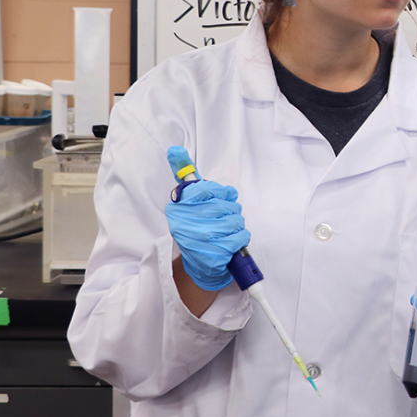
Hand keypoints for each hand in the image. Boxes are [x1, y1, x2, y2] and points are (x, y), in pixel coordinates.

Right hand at [165, 163, 248, 291]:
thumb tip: (175, 150)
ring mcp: (200, 239)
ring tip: (226, 232)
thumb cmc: (196, 229)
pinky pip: (241, 236)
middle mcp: (186, 222)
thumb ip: (184, 175)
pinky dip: (240, 239)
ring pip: (236, 220)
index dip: (219, 194)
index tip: (218, 200)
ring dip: (236, 226)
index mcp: (178, 208)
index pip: (206, 189)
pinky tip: (230, 243)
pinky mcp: (214, 254)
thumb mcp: (188, 202)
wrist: (198, 266)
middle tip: (222, 219)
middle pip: (225, 205)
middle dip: (230, 211)